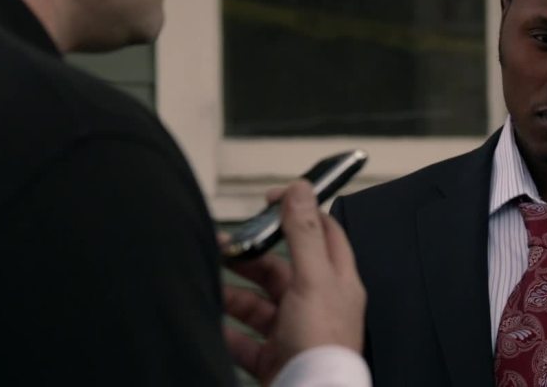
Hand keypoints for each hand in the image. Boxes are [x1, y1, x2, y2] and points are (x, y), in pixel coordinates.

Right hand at [222, 180, 365, 384]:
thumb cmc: (322, 346)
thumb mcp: (313, 279)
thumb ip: (304, 234)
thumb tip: (301, 190)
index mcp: (337, 281)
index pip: (323, 233)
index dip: (299, 212)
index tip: (271, 200)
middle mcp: (318, 304)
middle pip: (282, 269)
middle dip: (253, 256)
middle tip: (227, 246)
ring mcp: (296, 331)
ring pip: (259, 304)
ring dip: (233, 294)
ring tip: (210, 282)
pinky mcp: (276, 357)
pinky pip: (246, 340)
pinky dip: (227, 331)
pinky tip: (212, 322)